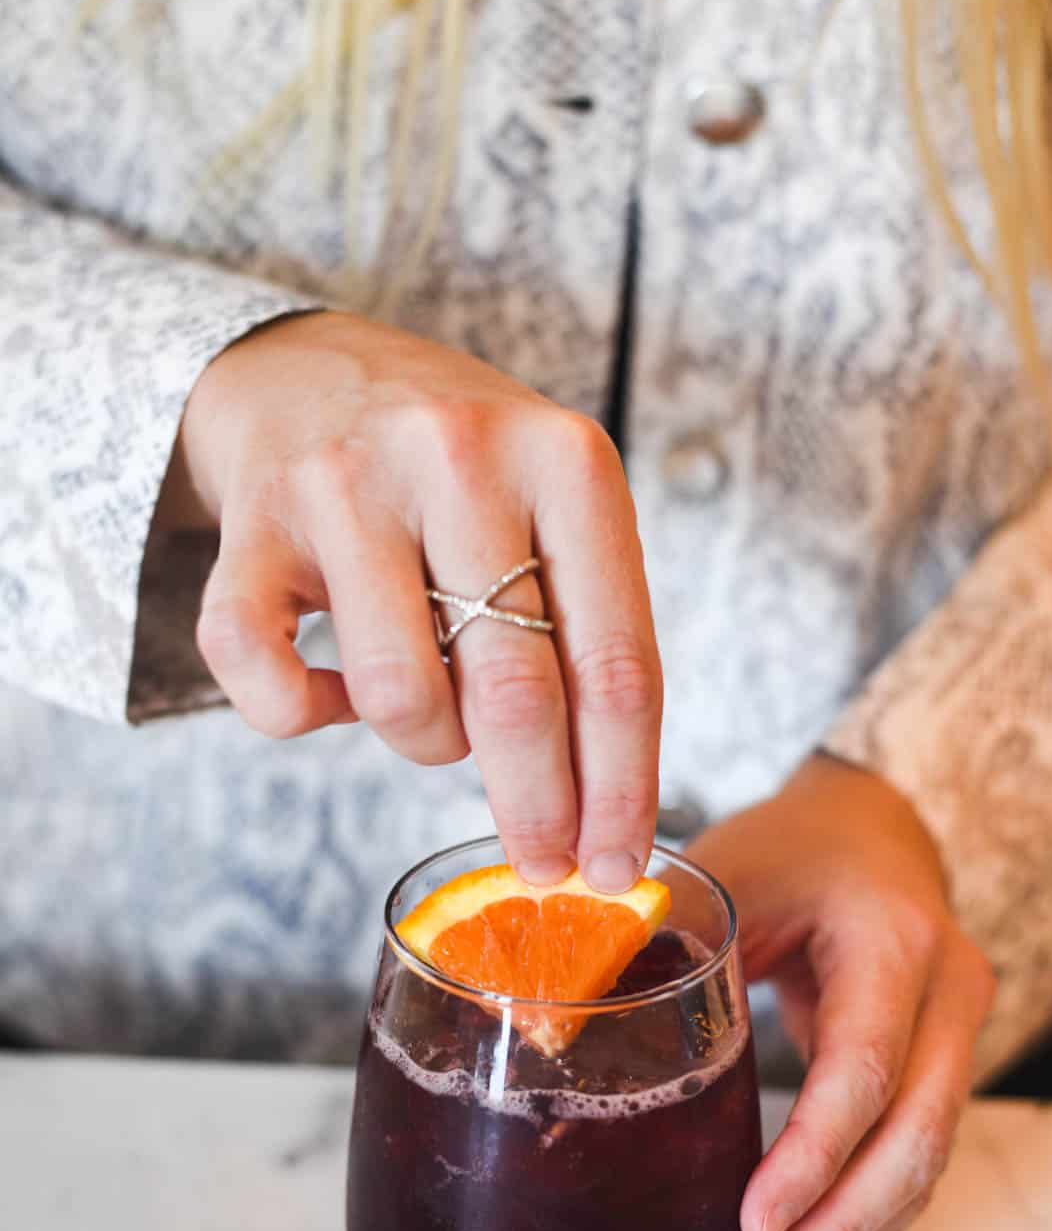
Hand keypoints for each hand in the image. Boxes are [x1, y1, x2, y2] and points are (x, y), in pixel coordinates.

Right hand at [176, 311, 661, 891]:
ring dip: (425, 745)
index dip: (621, 787)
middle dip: (537, 809)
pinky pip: (269, 682)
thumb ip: (584, 622)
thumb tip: (600, 806)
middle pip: (516, 695)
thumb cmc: (458, 465)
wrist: (307, 364)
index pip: (615, 663)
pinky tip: (334, 691)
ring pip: (401, 698)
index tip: (617, 866)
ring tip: (432, 714)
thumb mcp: (553, 503)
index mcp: (564, 460)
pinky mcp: (251, 524)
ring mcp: (346, 485)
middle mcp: (458, 458)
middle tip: (545, 864)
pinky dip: (306, 716)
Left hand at [688, 754, 993, 1230]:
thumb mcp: (727, 871)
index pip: (864, 1063)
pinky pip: (911, 1166)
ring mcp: (958, 1036)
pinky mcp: (941, 1076)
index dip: (813, 1154)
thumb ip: (658, 938)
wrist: (874, 834)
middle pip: (915, 1137)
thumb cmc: (790, 848)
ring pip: (923, 1169)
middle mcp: (947, 989)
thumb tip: (553, 1019)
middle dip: (836, 1229)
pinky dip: (857, 1228)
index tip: (751, 1225)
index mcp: (892, 935)